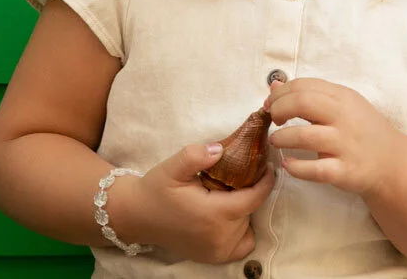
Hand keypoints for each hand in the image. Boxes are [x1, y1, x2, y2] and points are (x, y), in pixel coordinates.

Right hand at [112, 142, 274, 263]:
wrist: (138, 217)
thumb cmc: (156, 190)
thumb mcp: (173, 166)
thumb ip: (196, 155)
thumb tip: (220, 149)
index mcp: (212, 214)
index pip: (254, 198)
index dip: (266, 181)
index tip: (268, 166)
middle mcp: (218, 236)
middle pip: (251, 210)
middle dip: (251, 191)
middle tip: (242, 175)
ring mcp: (217, 251)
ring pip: (248, 225)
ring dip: (245, 209)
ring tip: (230, 194)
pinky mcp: (213, 257)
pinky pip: (242, 244)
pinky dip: (242, 230)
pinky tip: (230, 215)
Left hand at [266, 78, 406, 196]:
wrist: (391, 162)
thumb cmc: (361, 130)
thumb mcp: (342, 105)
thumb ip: (310, 95)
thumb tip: (274, 87)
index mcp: (343, 97)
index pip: (304, 85)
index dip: (281, 93)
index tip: (271, 104)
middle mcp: (345, 118)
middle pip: (302, 103)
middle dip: (279, 109)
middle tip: (273, 119)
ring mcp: (345, 145)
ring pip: (303, 136)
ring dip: (281, 138)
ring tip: (276, 140)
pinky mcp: (344, 171)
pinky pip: (313, 169)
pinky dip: (295, 167)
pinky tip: (288, 164)